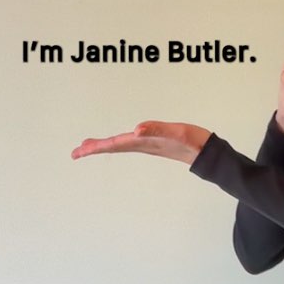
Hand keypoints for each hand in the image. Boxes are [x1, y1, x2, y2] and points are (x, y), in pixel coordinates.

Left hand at [71, 121, 212, 164]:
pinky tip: (118, 142)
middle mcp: (143, 144)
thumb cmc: (194, 142)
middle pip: (113, 146)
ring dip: (104, 146)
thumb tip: (136, 129)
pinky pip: (130, 143)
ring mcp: (148, 145)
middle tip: (75, 153)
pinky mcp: (154, 143)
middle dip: (94, 149)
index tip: (80, 151)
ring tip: (89, 147)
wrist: (208, 153)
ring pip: (120, 146)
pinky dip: (118, 143)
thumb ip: (157, 130)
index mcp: (144, 142)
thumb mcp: (177, 133)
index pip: (114, 144)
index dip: (96, 147)